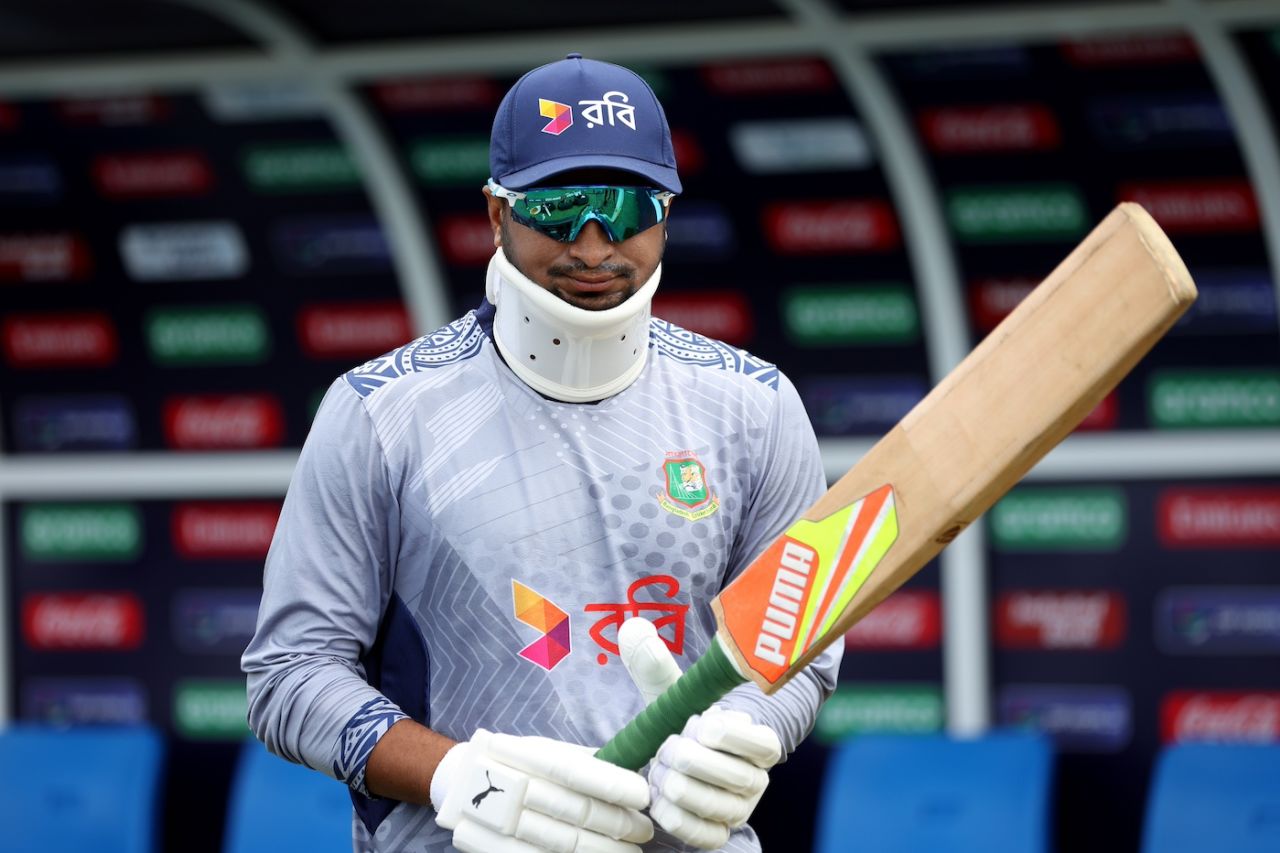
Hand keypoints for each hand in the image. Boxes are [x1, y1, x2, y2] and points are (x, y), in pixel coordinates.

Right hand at [433, 729, 652, 852]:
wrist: (461, 783)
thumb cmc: (514, 761)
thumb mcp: (545, 748)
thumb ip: (583, 759)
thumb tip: (629, 767)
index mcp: (530, 758)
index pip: (578, 773)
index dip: (614, 786)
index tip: (643, 796)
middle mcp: (517, 789)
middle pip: (577, 811)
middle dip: (618, 824)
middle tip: (644, 830)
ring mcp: (507, 823)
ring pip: (565, 843)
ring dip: (603, 850)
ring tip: (631, 851)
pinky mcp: (500, 850)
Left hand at [618, 618, 781, 849]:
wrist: (680, 766)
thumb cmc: (681, 723)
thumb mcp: (673, 694)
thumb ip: (655, 664)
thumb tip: (632, 629)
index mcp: (758, 741)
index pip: (761, 743)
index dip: (729, 736)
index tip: (699, 723)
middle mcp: (755, 779)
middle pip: (734, 776)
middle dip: (692, 761)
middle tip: (667, 747)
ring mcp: (738, 810)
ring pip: (716, 806)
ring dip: (680, 787)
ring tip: (658, 771)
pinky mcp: (718, 834)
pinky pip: (703, 835)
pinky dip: (676, 818)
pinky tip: (658, 799)